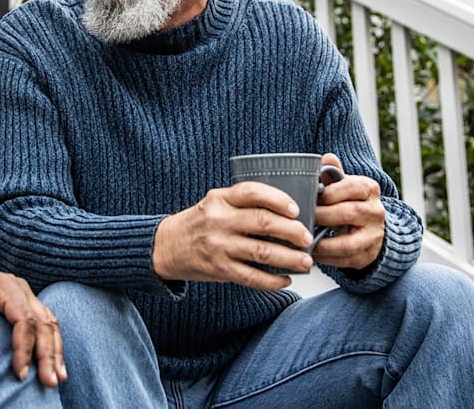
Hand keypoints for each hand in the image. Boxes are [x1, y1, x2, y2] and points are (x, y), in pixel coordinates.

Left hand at [0, 261, 65, 387]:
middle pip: (42, 323)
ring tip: (58, 376)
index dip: (24, 347)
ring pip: (49, 323)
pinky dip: (51, 343)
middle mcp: (19, 289)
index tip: (20, 371)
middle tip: (49, 381)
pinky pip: (44, 323)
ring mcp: (24, 295)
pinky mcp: (24, 304)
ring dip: (55, 351)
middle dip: (47, 354)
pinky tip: (54, 361)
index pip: (23, 319)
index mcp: (3, 285)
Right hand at [152, 182, 313, 288]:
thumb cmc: (199, 223)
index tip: (296, 209)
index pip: (252, 192)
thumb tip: (287, 211)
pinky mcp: (219, 269)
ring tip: (305, 261)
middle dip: (292, 231)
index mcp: (219, 199)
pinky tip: (285, 279)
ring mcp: (218, 246)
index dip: (278, 199)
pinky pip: (252, 277)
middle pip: (263, 222)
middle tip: (308, 238)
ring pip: (262, 252)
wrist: (165, 246)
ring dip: (289, 258)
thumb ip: (242, 203)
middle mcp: (219, 221)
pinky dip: (272, 281)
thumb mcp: (215, 203)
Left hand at [310, 153, 386, 270]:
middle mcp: (376, 211)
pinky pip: (346, 260)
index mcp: (369, 189)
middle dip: (322, 216)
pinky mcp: (367, 255)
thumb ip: (333, 174)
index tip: (310, 197)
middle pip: (348, 213)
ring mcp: (374, 235)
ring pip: (349, 243)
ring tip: (305, 239)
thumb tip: (327, 158)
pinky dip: (326, 258)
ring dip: (323, 243)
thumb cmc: (349, 202)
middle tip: (303, 217)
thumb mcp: (343, 186)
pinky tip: (312, 253)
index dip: (328, 193)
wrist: (369, 228)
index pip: (351, 187)